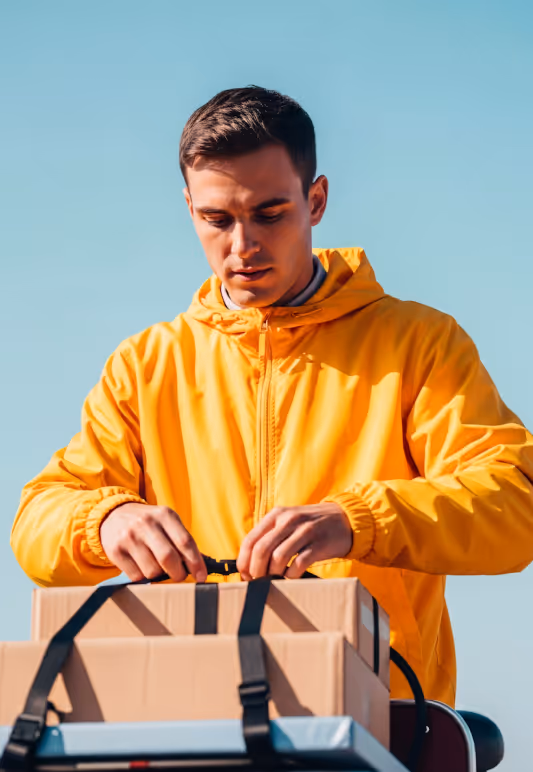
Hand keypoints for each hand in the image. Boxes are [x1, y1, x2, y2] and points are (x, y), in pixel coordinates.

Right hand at [100, 503, 206, 582]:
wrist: (113, 514)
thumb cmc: (148, 523)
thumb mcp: (166, 522)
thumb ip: (182, 540)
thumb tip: (201, 564)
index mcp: (164, 514)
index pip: (185, 541)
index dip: (196, 562)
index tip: (201, 577)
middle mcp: (146, 523)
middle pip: (168, 558)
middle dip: (178, 573)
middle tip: (179, 576)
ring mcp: (129, 536)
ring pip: (152, 571)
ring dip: (158, 575)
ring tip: (155, 564)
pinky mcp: (115, 550)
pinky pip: (136, 576)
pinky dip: (142, 576)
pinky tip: (140, 564)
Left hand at [237, 502, 351, 579]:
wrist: (345, 519)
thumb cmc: (311, 525)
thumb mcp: (288, 522)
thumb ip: (270, 536)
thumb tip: (249, 563)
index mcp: (276, 515)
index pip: (250, 539)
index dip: (244, 561)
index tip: (245, 574)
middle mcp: (288, 520)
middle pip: (262, 550)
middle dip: (256, 571)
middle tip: (258, 581)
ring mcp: (305, 531)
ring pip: (278, 557)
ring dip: (273, 574)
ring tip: (275, 579)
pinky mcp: (319, 544)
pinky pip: (299, 563)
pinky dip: (291, 575)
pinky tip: (291, 577)